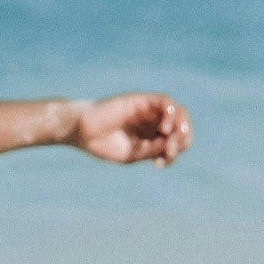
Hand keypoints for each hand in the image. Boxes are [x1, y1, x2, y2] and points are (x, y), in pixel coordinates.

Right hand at [68, 92, 189, 165]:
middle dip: (182, 139)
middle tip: (170, 151)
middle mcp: (154, 121)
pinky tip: (164, 128)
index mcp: (153, 136)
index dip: (175, 152)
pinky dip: (171, 113)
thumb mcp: (132, 154)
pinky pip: (165, 100)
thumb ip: (153, 150)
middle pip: (182, 125)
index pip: (178, 140)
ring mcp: (149, 109)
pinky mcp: (141, 99)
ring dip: (179, 126)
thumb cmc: (102, 144)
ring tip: (167, 138)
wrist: (81, 131)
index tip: (159, 164)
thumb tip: (172, 144)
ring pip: (178, 111)